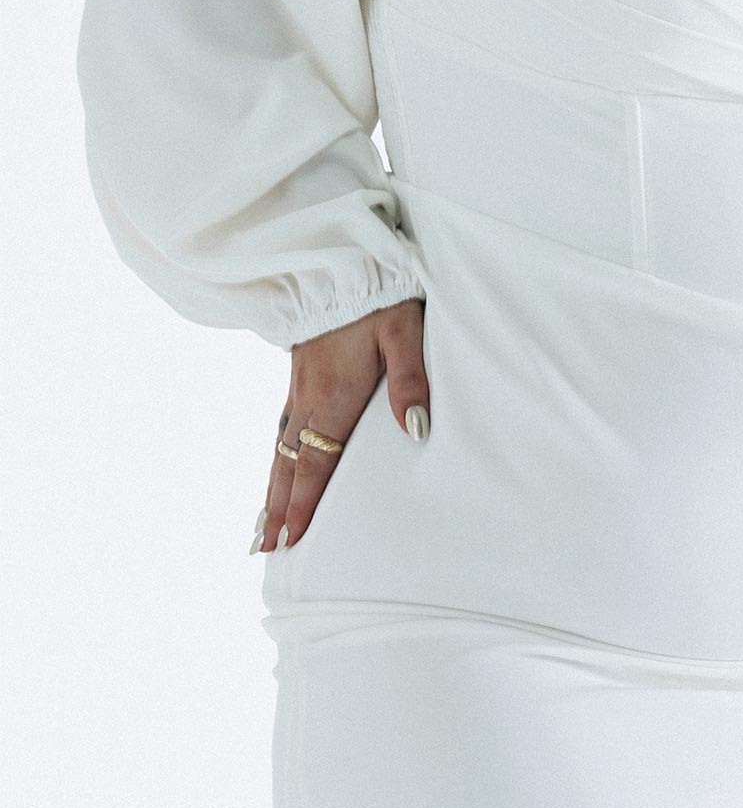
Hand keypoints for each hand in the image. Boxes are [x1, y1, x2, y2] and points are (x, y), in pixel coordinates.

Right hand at [253, 297, 429, 552]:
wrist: (337, 258)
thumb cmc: (379, 295)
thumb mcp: (404, 332)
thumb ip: (411, 380)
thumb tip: (415, 430)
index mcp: (335, 394)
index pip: (317, 462)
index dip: (303, 503)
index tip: (290, 539)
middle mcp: (310, 397)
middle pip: (289, 464)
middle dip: (277, 508)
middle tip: (266, 549)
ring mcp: (300, 385)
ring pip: (281, 447)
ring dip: (271, 487)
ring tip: (261, 524)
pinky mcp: (299, 371)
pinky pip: (282, 425)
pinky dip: (275, 455)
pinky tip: (277, 464)